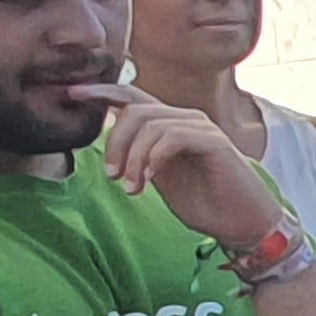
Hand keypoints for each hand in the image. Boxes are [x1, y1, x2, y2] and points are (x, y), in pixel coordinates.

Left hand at [73, 85, 283, 248]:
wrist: (242, 223)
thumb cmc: (205, 203)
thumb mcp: (160, 179)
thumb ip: (139, 159)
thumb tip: (109, 152)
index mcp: (171, 126)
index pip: (133, 98)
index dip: (102, 93)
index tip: (73, 94)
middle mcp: (186, 119)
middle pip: (135, 110)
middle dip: (115, 142)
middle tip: (111, 176)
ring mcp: (201, 128)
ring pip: (150, 123)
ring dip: (132, 157)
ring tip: (132, 186)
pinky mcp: (214, 142)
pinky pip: (172, 136)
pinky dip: (153, 157)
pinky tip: (150, 179)